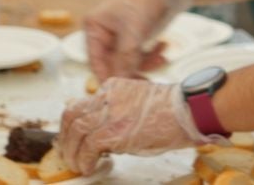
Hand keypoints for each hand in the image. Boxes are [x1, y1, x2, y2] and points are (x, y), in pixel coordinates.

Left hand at [58, 78, 204, 173]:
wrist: (188, 111)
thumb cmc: (172, 111)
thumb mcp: (139, 102)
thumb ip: (119, 111)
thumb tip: (104, 135)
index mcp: (113, 87)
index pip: (82, 103)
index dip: (73, 124)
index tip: (73, 138)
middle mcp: (107, 96)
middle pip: (71, 114)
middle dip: (65, 137)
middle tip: (68, 153)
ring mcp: (109, 113)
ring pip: (74, 131)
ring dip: (72, 152)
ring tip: (77, 164)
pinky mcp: (112, 131)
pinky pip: (87, 147)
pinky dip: (84, 160)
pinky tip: (89, 167)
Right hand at [84, 0, 190, 81]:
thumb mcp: (134, 29)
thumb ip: (125, 56)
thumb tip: (119, 81)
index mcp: (95, 27)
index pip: (95, 60)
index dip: (106, 77)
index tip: (117, 92)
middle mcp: (104, 33)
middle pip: (112, 64)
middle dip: (130, 72)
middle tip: (144, 83)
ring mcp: (120, 37)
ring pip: (128, 63)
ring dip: (145, 64)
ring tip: (161, 59)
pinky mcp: (136, 39)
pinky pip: (140, 57)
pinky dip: (152, 57)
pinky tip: (164, 49)